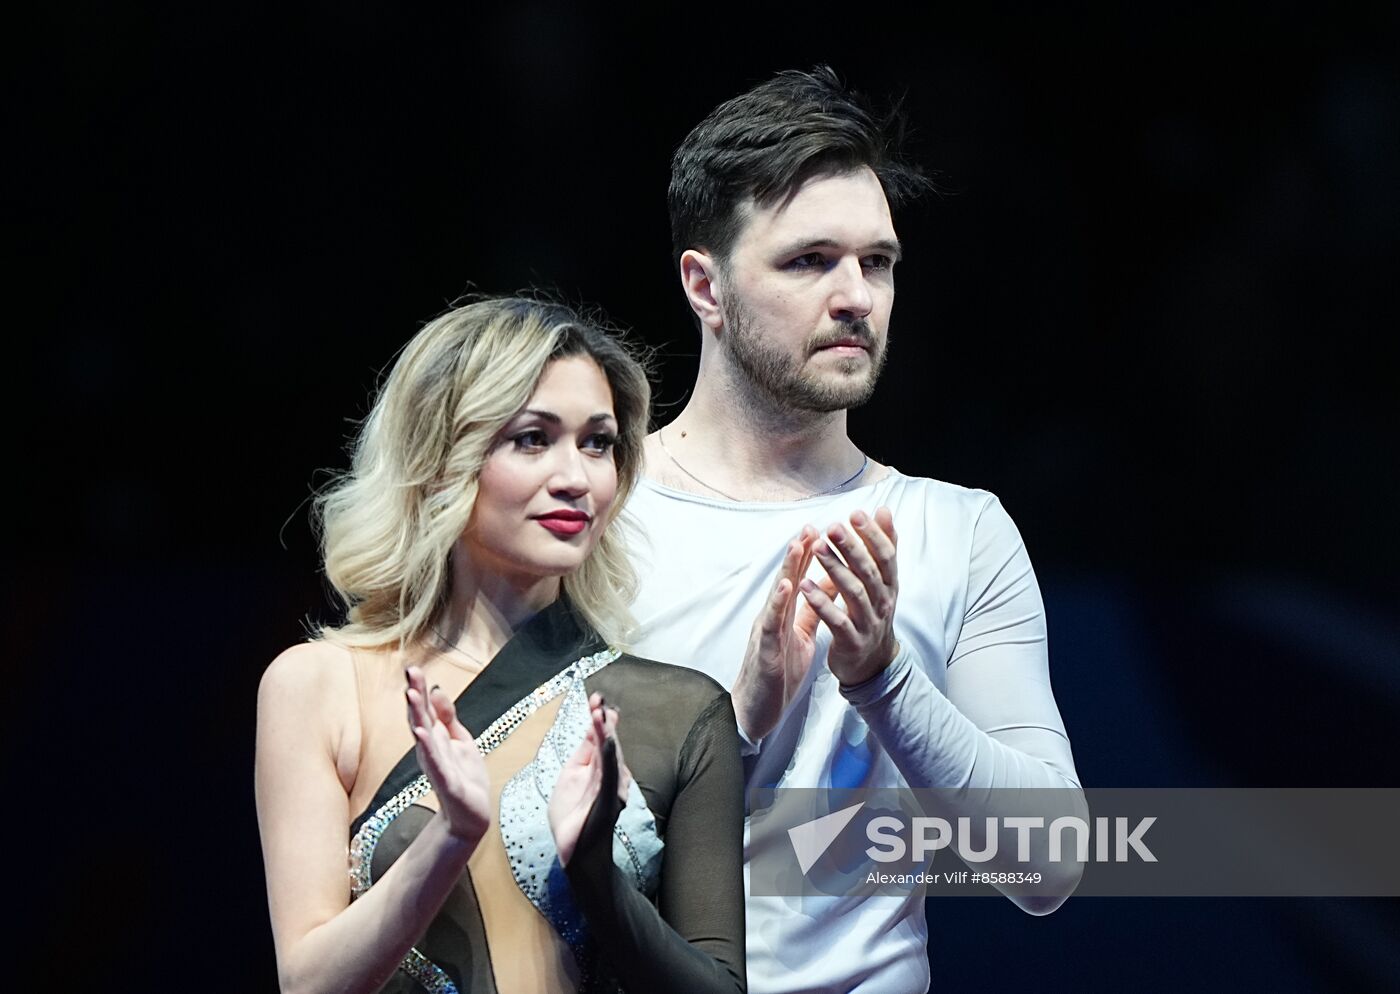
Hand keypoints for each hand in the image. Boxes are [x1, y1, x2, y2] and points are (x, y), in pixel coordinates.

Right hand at [405, 666, 490, 843]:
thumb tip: (437, 689)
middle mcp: (430, 750)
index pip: (424, 710)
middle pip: (421, 719)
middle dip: (415, 696)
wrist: (470, 816)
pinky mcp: (447, 782)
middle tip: (410, 673)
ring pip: (424, 737)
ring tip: (412, 695)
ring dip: (417, 716)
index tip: (413, 668)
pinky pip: (435, 763)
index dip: (419, 689)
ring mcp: (437, 765)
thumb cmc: (463, 777)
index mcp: (434, 739)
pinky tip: (421, 734)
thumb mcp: (459, 740)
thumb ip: (448, 717)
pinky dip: (428, 748)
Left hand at [549, 693, 631, 865]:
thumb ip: (582, 755)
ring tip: (600, 713)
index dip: (598, 718)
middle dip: (603, 720)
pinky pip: (612, 774)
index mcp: (597, 769)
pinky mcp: (610, 799)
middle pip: (607, 742)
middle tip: (598, 700)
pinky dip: (611, 756)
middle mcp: (610, 775)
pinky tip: (609, 740)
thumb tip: (591, 731)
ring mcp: (612, 787)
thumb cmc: (572, 819)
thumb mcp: (570, 779)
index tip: (595, 698)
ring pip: (611, 755)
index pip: (599, 738)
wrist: (575, 852)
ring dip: (605, 733)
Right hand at [732, 526, 822, 741]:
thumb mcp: (801, 637)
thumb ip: (811, 612)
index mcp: (783, 616)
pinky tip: (785, 586)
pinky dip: (777, 603)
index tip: (820, 529)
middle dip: (798, 552)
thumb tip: (829, 587)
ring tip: (799, 544)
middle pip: (786, 579)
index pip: (797, 580)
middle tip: (811, 525)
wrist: (755, 711)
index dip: (808, 556)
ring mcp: (765, 632)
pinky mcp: (763, 650)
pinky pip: (770, 623)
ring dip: (787, 569)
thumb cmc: (777, 674)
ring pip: (776, 595)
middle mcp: (772, 618)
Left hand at [802, 507, 899, 686]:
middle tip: (833, 527)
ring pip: (854, 593)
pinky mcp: (852, 641)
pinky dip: (821, 603)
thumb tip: (884, 510)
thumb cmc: (873, 613)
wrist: (873, 664)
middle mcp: (883, 602)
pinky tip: (804, 586)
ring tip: (817, 549)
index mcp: (889, 584)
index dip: (873, 535)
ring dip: (835, 569)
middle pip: (869, 571)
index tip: (855, 514)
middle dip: (852, 548)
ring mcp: (869, 622)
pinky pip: (837, 620)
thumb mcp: (883, 581)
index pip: (885, 555)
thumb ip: (884, 546)